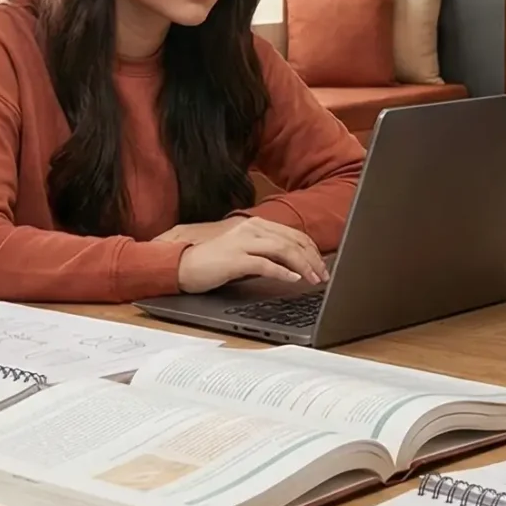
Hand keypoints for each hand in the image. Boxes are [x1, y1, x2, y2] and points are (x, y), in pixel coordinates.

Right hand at [173, 217, 328, 291]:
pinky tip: (293, 280)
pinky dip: (283, 272)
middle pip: (293, 241)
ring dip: (304, 266)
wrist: (182, 264)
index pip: (294, 234)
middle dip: (313, 259)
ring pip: (284, 250)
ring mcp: (243, 242)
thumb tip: (295, 263)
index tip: (323, 266)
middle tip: (323, 276)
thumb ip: (267, 251)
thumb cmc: (214, 261)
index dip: (313, 250)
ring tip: (314, 279)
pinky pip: (265, 264)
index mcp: (256, 225)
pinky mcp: (235, 259)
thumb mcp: (245, 250)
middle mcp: (252, 229)